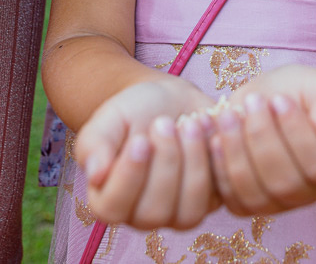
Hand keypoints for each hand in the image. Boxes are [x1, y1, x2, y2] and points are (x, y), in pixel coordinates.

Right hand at [75, 78, 220, 228]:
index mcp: (109, 200)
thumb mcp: (110, 119)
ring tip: (189, 123)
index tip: (140, 140)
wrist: (170, 100)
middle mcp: (142, 215)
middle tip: (165, 123)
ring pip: (189, 212)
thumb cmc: (134, 113)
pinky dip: (216, 160)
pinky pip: (219, 195)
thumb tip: (95, 175)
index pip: (113, 208)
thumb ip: (95, 144)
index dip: (129, 177)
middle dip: (165, 164)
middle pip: (154, 212)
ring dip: (193, 164)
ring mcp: (178, 213)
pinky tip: (208, 127)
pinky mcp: (211, 201)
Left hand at [209, 65, 315, 215]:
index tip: (279, 98)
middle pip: (284, 182)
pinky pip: (231, 198)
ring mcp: (277, 204)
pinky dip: (219, 169)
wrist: (274, 103)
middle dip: (262, 138)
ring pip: (254, 194)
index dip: (296, 132)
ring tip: (229, 114)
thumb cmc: (301, 94)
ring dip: (236, 152)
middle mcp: (308, 193)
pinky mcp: (246, 205)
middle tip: (252, 101)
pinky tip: (214, 137)